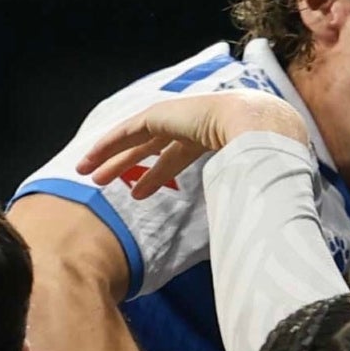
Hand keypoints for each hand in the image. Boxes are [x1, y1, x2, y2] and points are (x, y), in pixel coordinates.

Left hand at [75, 91, 310, 199]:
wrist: (260, 128)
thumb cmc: (263, 157)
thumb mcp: (247, 181)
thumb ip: (240, 200)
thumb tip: (246, 235)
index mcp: (207, 137)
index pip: (173, 157)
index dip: (154, 175)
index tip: (138, 193)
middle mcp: (187, 125)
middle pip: (148, 148)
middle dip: (126, 164)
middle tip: (103, 181)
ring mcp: (174, 117)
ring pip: (132, 140)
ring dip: (109, 157)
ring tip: (86, 173)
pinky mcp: (161, 115)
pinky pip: (127, 132)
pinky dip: (109, 144)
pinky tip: (92, 157)